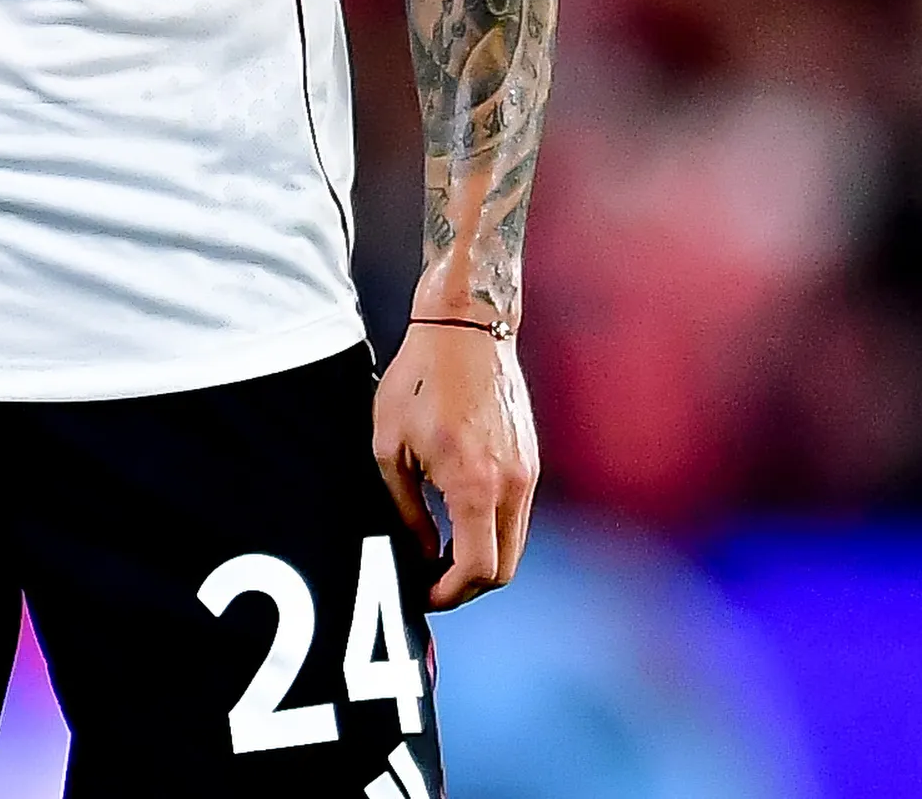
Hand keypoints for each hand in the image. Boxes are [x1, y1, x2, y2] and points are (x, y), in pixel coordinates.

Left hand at [372, 319, 539, 608]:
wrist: (465, 327)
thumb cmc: (419, 379)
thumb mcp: (390, 448)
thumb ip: (407, 512)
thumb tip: (420, 555)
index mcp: (475, 485)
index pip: (477, 570)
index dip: (449, 594)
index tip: (421, 593)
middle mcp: (512, 485)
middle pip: (503, 570)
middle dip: (465, 587)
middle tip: (429, 582)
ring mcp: (528, 473)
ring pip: (513, 546)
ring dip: (480, 561)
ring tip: (439, 554)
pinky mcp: (531, 461)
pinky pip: (516, 516)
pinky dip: (491, 532)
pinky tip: (458, 521)